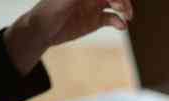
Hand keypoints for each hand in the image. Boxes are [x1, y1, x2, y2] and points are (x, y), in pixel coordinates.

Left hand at [4, 0, 132, 74]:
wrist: (41, 31)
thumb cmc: (47, 12)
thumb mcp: (63, 1)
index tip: (115, 1)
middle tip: (123, 9)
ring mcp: (94, 6)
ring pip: (116, 3)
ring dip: (125, 8)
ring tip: (127, 17)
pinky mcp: (96, 20)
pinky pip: (112, 18)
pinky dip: (119, 21)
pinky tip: (121, 26)